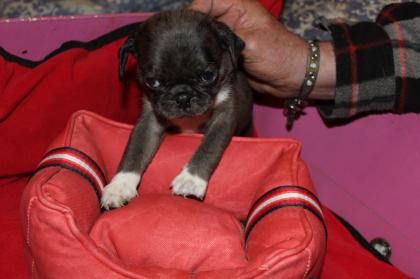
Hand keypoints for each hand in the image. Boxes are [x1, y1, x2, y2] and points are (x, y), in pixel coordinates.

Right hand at [189, 0, 334, 99]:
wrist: (291, 77)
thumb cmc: (279, 54)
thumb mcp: (251, 42)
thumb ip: (224, 38)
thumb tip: (199, 41)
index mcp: (236, 6)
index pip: (205, 1)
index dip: (193, 12)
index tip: (184, 29)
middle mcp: (229, 19)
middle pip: (200, 20)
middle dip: (190, 33)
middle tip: (180, 47)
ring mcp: (226, 38)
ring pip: (202, 39)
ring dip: (195, 49)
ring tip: (185, 59)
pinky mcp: (225, 55)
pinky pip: (208, 55)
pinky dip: (202, 61)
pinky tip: (194, 68)